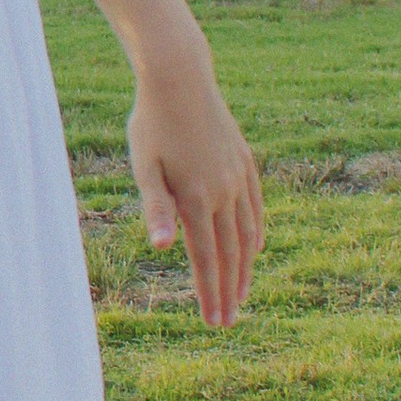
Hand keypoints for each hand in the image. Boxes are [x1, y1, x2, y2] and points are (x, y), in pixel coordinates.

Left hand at [128, 48, 263, 328]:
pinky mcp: (244, 162)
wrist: (180, 79)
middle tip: (227, 321)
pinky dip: (255, 231)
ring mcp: (238, 177)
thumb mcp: (145, 166)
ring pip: (246, 233)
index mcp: (196, 199)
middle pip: (230, 254)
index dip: (210, 292)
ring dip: (243, 268)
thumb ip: (156, 208)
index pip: (206, 258)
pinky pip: (255, 206)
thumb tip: (164, 247)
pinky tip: (254, 247)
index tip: (214, 321)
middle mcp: (224, 193)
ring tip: (240, 295)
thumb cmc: (152, 124)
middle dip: (228, 291)